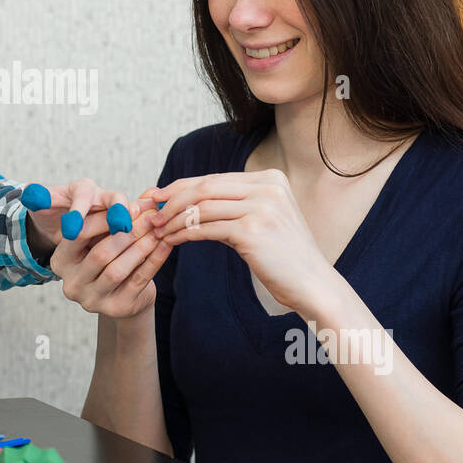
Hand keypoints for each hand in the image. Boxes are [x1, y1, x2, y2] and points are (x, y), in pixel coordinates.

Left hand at [23, 178, 132, 252]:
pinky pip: (135, 228)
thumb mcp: (40, 204)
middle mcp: (103, 197)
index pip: (84, 195)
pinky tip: (144, 251)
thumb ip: (37, 198)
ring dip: (134, 225)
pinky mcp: (123, 225)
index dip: (79, 211)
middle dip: (119, 214)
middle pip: (116, 200)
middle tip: (120, 228)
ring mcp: (116, 211)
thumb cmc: (49, 210)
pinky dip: (140, 237)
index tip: (71, 230)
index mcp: (83, 189)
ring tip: (136, 241)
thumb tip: (30, 194)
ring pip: (130, 213)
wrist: (60, 223)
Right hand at [51, 200, 170, 318]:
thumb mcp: (105, 236)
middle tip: (151, 216)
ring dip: (142, 246)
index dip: (105, 219)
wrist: (124, 294)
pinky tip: (164, 244)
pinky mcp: (115, 309)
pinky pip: (138, 280)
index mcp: (60, 262)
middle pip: (100, 253)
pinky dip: (154, 260)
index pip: (78, 235)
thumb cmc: (112, 257)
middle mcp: (71, 284)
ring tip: (158, 229)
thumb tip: (150, 195)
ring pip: (119, 269)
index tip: (131, 205)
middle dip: (128, 232)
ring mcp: (91, 300)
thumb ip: (116, 216)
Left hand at [143, 170, 334, 317]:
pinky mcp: (252, 231)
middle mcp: (267, 187)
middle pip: (205, 187)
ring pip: (202, 207)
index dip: (181, 186)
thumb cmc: (284, 256)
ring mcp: (262, 208)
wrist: (313, 284)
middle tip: (149, 210)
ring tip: (157, 229)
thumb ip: (236, 204)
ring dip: (174, 219)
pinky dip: (183, 234)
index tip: (156, 195)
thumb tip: (188, 199)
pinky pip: (206, 228)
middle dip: (172, 198)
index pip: (214, 178)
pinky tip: (171, 240)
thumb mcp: (264, 219)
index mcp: (270, 178)